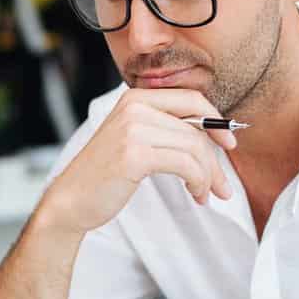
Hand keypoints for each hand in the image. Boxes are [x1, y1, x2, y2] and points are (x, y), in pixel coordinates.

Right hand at [38, 88, 235, 236]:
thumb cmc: (104, 174)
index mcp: (136, 98)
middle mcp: (134, 107)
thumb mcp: (133, 139)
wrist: (70, 200)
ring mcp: (133, 129)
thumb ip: (164, 128)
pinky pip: (185, 164)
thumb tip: (213, 134)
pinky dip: (198, 182)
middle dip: (216, 158)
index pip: (191, 98)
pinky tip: (195, 194)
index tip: (228, 143)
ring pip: (194, 147)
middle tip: (223, 184)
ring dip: (208, 175)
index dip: (216, 121)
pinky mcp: (134, 155)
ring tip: (205, 193)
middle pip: (197, 126)